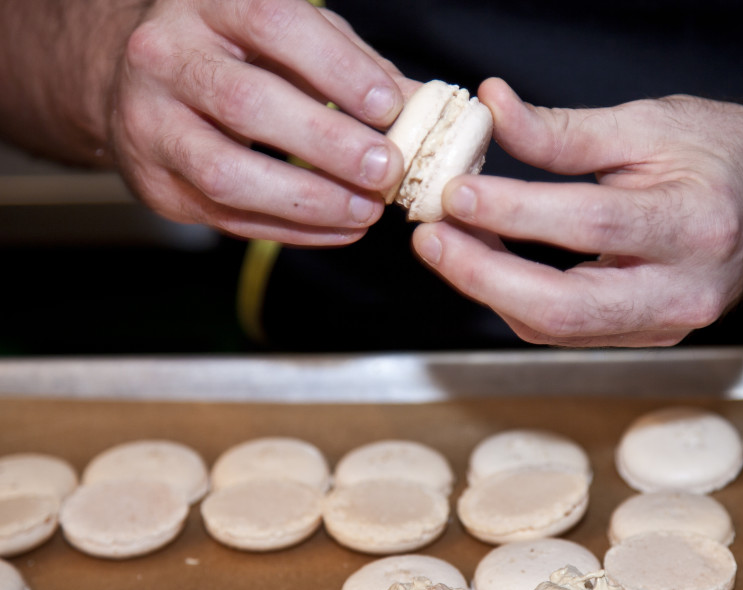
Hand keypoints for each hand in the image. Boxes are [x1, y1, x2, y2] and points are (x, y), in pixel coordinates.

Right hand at [110, 0, 418, 243]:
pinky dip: (294, 230)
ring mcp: (151, 125)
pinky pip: (227, 217)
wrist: (134, 78)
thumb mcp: (290, 36)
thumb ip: (353, 65)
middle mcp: (167, 59)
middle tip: (388, 169)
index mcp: (209, 4)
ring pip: (228, 172)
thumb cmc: (234, 50)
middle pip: (248, 104)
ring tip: (368, 210)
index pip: (272, 25)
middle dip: (328, 143)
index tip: (389, 106)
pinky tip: (342, 228)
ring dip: (309, 200)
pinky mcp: (156, 184)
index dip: (335, 68)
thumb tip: (425, 109)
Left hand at [412, 77, 742, 346]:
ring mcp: (667, 324)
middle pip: (567, 306)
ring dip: (489, 290)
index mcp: (697, 223)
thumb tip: (491, 108)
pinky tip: (486, 262)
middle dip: (484, 277)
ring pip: (558, 329)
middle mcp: (685, 289)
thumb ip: (565, 129)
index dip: (515, 213)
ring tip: (446, 243)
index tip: (455, 192)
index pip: (592, 226)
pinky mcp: (647, 336)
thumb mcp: (650, 125)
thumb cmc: (723, 157)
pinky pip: (566, 331)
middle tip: (429, 239)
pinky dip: (516, 300)